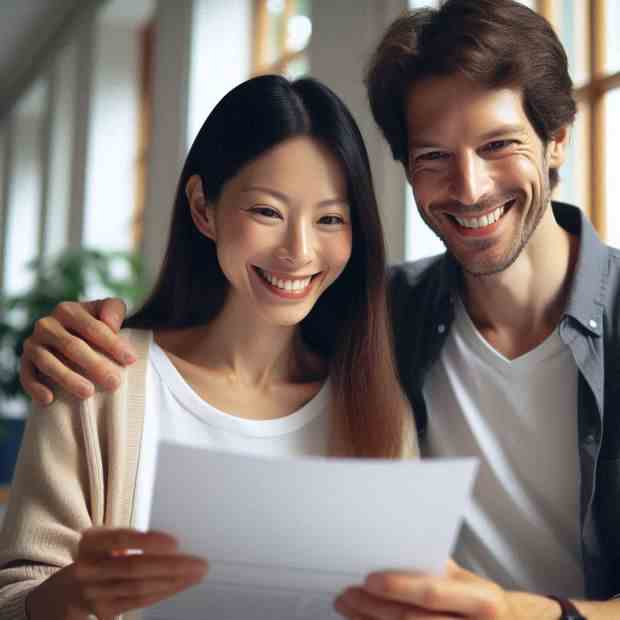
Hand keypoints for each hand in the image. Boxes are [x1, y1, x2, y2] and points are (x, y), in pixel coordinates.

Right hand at [20, 297, 131, 404]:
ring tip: (88, 393)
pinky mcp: (25, 361)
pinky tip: (49, 399)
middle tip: (115, 382)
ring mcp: (33, 343)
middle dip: (95, 365)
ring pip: (49, 362)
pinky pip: (27, 375)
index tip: (131, 360)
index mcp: (68, 310)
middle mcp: (47, 324)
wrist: (71, 334)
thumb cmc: (95, 324)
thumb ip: (114, 310)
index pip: (93, 328)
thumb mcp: (107, 311)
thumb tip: (111, 324)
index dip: (113, 344)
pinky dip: (35, 387)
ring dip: (68, 378)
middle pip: (72, 346)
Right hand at [26, 528, 207, 619]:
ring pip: (139, 588)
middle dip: (171, 566)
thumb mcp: (109, 538)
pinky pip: (140, 601)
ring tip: (197, 573)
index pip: (119, 539)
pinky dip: (164, 592)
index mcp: (90, 542)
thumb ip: (134, 539)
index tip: (176, 542)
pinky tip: (183, 583)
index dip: (147, 542)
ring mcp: (94, 593)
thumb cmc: (102, 553)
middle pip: (133, 568)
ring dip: (173, 582)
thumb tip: (173, 544)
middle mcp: (88, 568)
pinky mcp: (104, 611)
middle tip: (200, 563)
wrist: (68, 589)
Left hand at [334, 560, 561, 619]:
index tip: (368, 578)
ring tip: (348, 607)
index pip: (433, 593)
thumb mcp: (466, 580)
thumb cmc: (480, 601)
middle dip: (373, 607)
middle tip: (347, 593)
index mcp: (482, 600)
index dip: (398, 586)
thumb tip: (392, 545)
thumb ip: (434, 566)